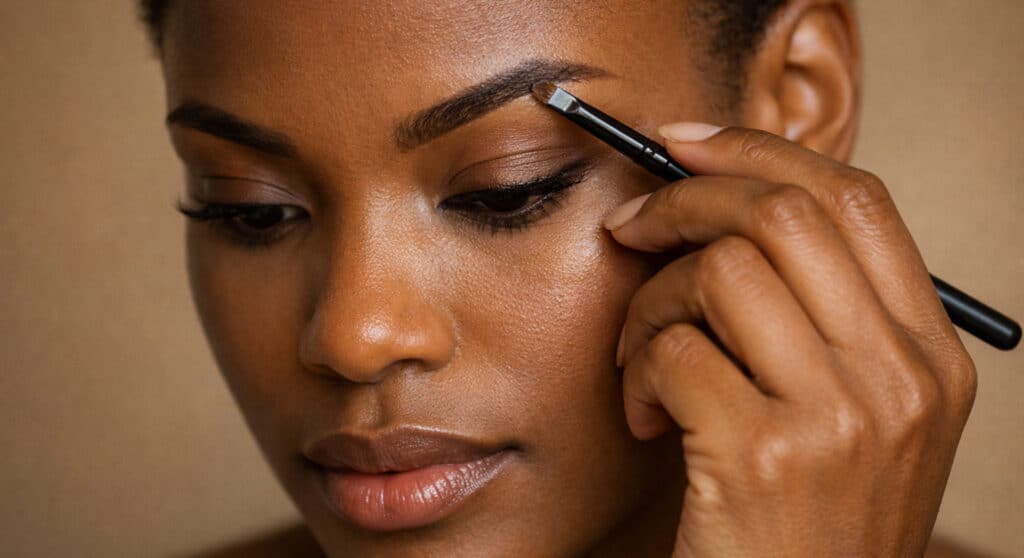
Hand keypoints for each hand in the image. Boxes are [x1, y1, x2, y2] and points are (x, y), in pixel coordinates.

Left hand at [606, 123, 977, 556]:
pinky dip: (638, 371)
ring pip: (719, 271)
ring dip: (651, 303)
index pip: (856, 200)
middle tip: (631, 230)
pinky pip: (673, 349)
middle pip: (781, 214)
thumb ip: (821, 319)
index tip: (683, 147)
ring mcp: (837, 416)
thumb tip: (731, 206)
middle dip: (683, 202)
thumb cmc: (808, 521)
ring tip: (643, 359)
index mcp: (929, 357)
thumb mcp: (855, 419)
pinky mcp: (761, 454)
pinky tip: (650, 418)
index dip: (759, 152)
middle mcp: (899, 378)